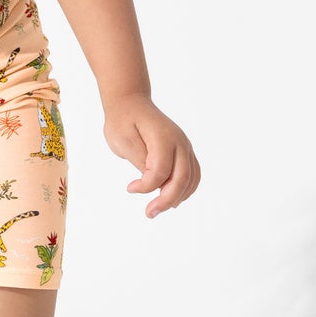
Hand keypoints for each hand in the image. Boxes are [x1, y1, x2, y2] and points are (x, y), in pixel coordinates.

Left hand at [104, 94, 199, 218]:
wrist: (131, 103)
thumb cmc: (123, 121)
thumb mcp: (122, 139)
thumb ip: (139, 160)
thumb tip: (152, 180)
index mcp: (163, 137)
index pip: (161, 170)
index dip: (146, 185)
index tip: (130, 188)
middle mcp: (180, 142)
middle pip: (182, 178)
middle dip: (166, 200)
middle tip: (149, 213)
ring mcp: (185, 146)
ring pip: (192, 179)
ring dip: (177, 197)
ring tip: (157, 209)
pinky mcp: (184, 151)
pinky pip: (193, 174)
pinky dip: (185, 189)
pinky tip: (170, 199)